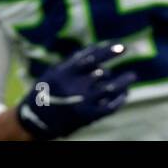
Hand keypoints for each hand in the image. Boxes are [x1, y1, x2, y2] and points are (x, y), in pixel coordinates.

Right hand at [15, 41, 136, 139]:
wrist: (35, 121)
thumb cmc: (46, 91)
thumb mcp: (53, 72)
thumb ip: (73, 62)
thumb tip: (95, 49)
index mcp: (65, 73)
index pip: (91, 58)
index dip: (108, 51)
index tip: (123, 46)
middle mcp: (74, 87)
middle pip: (102, 73)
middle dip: (113, 68)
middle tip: (129, 54)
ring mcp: (82, 103)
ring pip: (109, 89)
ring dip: (123, 81)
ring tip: (132, 75)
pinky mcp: (87, 117)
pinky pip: (108, 107)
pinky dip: (119, 100)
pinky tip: (125, 94)